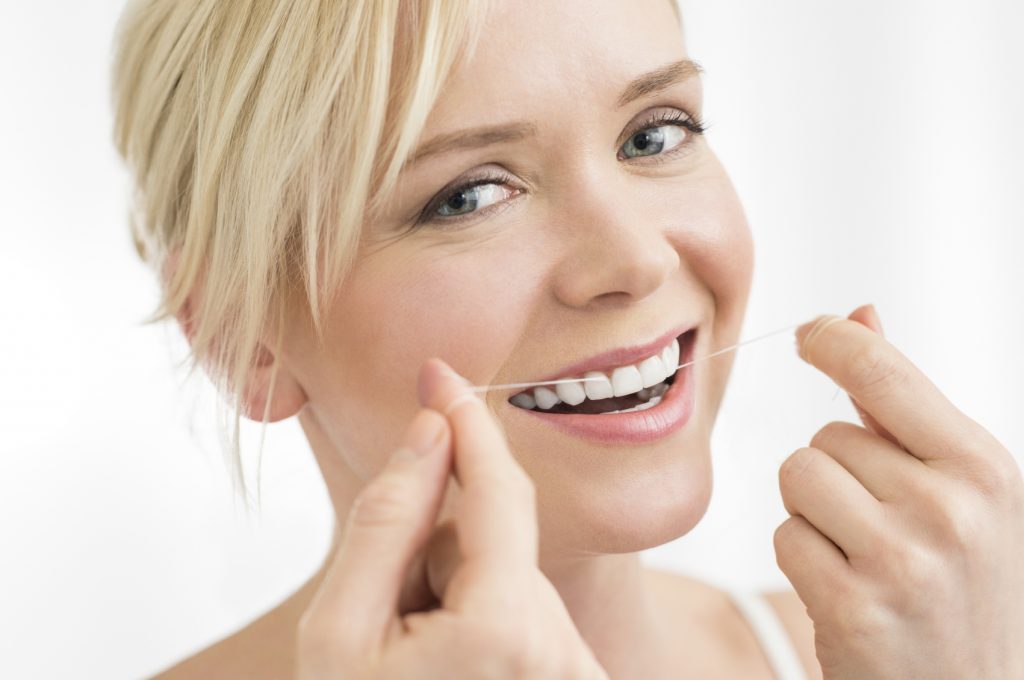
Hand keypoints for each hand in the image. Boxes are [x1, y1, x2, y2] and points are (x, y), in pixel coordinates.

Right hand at [295, 358, 608, 679]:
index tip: (439, 374)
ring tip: (416, 662)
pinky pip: (530, 616)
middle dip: (439, 558)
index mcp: (506, 631)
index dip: (467, 424)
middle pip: (498, 543)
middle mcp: (564, 654)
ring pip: (511, 577)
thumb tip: (431, 431)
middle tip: (390, 628)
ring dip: (459, 598)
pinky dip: (489, 627)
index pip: (499, 491)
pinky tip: (454, 674)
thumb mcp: (339, 630)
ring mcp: (578, 676)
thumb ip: (387, 521)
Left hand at [774, 304, 1023, 678]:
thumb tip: (861, 314)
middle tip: (881, 528)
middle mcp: (951, 510)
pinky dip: (803, 558)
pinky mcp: (854, 607)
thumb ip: (903, 405)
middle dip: (837, 474)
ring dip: (814, 513)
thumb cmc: (960, 586)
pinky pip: (785, 535)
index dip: (834, 339)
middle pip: (826, 438)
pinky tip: (848, 591)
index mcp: (984, 469)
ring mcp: (904, 561)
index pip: (885, 371)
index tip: (810, 332)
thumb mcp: (959, 491)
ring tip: (863, 556)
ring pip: (798, 478)